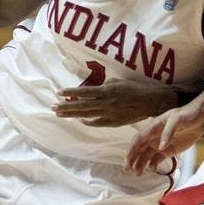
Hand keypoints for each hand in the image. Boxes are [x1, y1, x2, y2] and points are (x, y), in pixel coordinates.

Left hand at [52, 79, 175, 126]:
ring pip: (87, 115)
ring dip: (73, 114)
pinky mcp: (114, 122)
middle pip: (82, 106)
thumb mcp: (118, 81)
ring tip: (60, 114)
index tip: (58, 92)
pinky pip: (97, 123)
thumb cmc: (135, 88)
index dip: (71, 93)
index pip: (84, 92)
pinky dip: (87, 121)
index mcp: (107, 91)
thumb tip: (92, 90)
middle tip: (53, 107)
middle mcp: (106, 103)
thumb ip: (104, 86)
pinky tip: (79, 120)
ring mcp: (109, 114)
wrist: (150, 102)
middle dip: (66, 107)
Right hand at [125, 105, 203, 174]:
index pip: (139, 139)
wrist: (200, 118)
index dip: (132, 149)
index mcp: (153, 127)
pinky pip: (157, 159)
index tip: (127, 159)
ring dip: (141, 164)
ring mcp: (161, 144)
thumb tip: (160, 147)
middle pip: (140, 148)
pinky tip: (151, 170)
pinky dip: (153, 165)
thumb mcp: (177, 119)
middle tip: (127, 169)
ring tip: (138, 174)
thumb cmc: (187, 115)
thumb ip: (168, 132)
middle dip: (132, 158)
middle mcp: (154, 136)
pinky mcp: (169, 151)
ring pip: (147, 155)